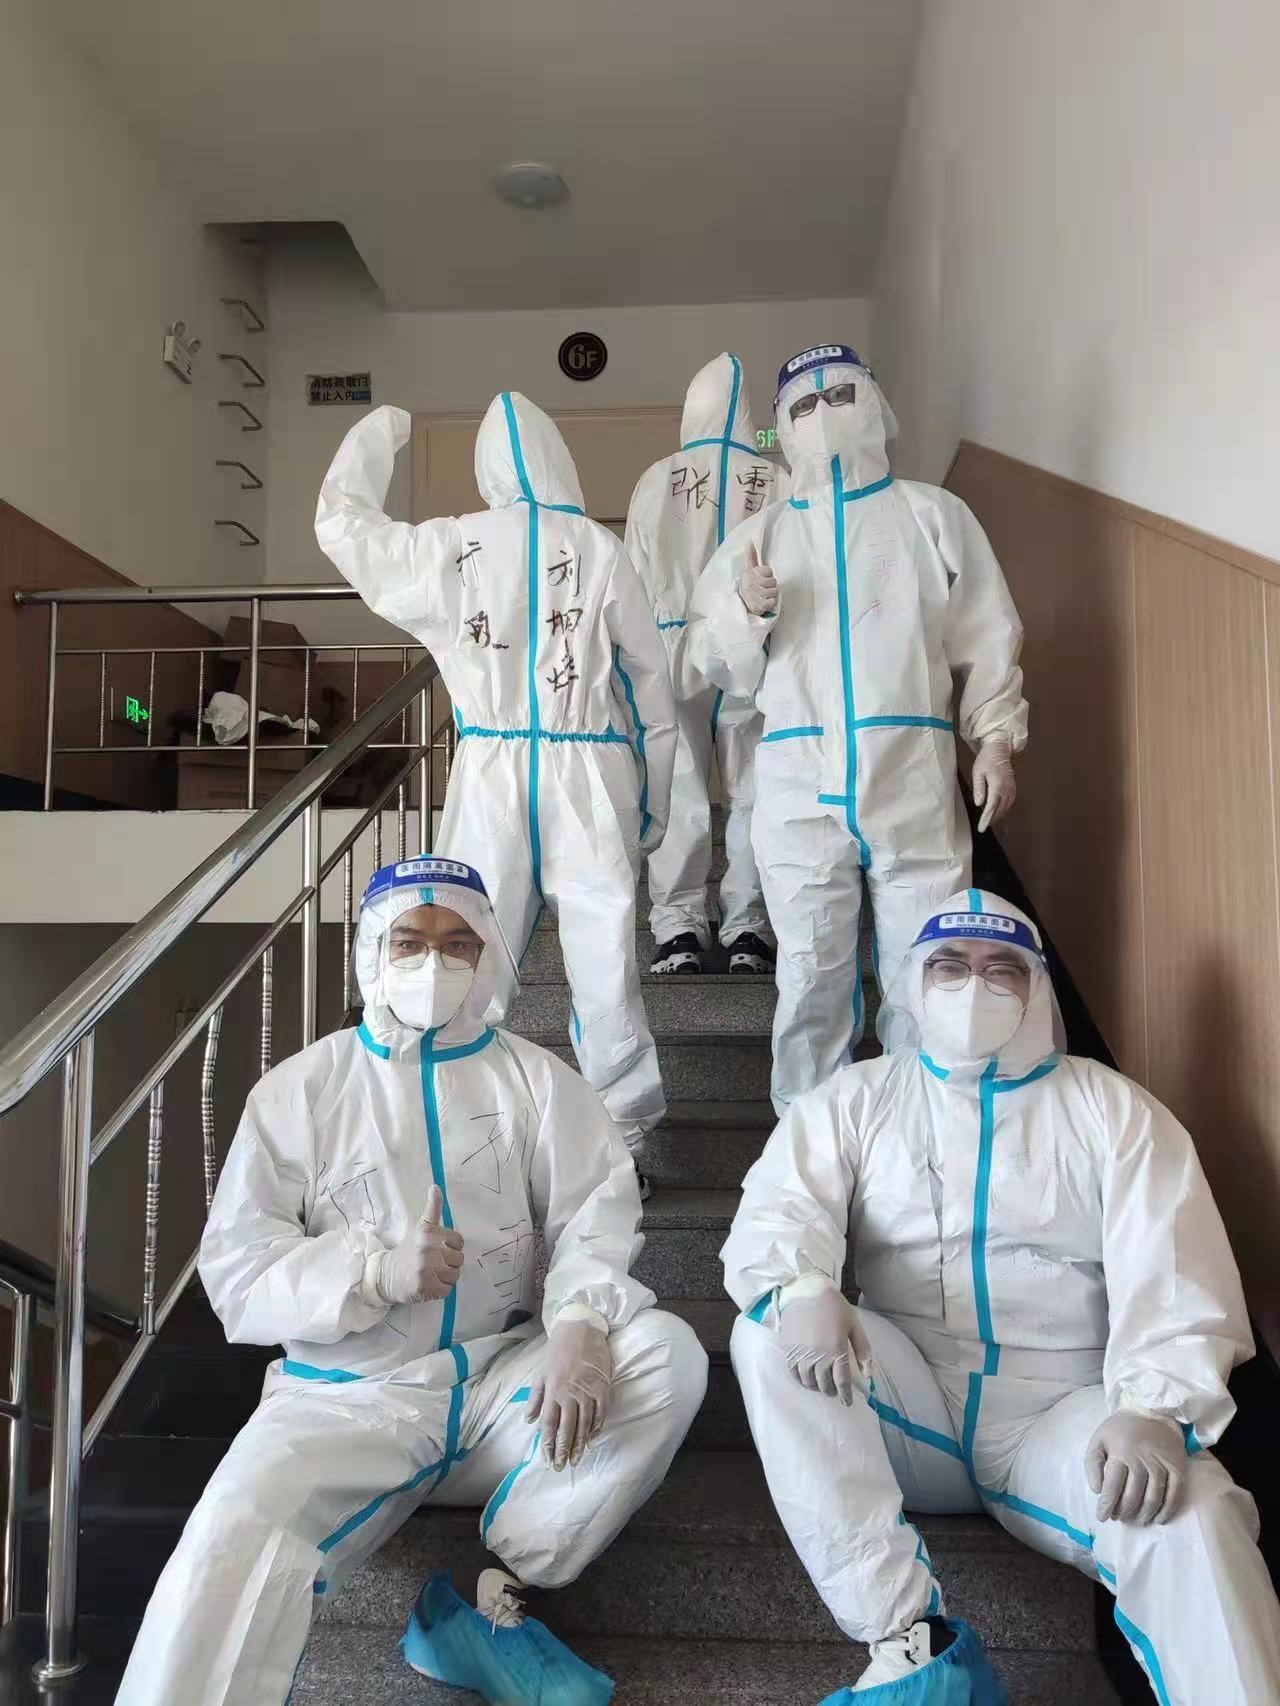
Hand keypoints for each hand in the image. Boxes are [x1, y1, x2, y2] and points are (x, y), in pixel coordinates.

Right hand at [374, 1185, 463, 1304]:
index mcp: (430, 1233)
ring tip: (432, 1274)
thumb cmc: (408, 1250)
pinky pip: (447, 1290)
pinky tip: (429, 1284)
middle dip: (450, 1263)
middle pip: (459, 1259)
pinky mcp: (424, 1287)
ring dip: (446, 1278)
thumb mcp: (421, 1227)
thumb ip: (433, 1208)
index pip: (459, 1241)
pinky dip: (441, 1290)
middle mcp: (429, 1249)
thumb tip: (436, 1186)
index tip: (440, 1250)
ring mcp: (426, 1269)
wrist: (386, 1274)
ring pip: (455, 1275)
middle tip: (435, 1264)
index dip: (452, 1247)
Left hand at [526, 1318, 612, 1470]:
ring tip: (576, 1460)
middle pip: (566, 1428)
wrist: (580, 1327)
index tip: (547, 1460)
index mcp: (552, 1390)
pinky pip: (600, 1413)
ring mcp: (587, 1391)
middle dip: (562, 1450)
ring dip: (580, 1445)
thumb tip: (528, 1420)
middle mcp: (568, 1393)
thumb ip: (536, 1397)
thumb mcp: (541, 1372)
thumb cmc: (558, 1349)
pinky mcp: (602, 1387)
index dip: (547, 1444)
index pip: (549, 1424)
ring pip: (584, 1424)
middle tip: (561, 1467)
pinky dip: (597, 1428)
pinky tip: (593, 1440)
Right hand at [737, 542, 778, 616]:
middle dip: (771, 586)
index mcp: (749, 573)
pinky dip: (771, 603)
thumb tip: (749, 541)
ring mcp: (753, 595)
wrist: (741, 604)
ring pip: (774, 591)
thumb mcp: (750, 570)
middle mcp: (749, 583)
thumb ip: (751, 556)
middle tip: (764, 589)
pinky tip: (764, 602)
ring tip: (764, 596)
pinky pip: (772, 602)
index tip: (762, 579)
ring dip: (771, 595)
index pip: (769, 571)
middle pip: (773, 581)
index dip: (768, 576)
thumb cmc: (749, 586)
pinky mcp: (757, 607)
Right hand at [778, 1286, 871, 1405]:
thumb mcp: (854, 1325)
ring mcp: (801, 1353)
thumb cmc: (834, 1307)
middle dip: (831, 1391)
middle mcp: (818, 1356)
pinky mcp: (789, 1349)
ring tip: (820, 1386)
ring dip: (816, 1387)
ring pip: (808, 1381)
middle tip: (834, 1391)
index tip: (847, 1401)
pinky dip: (800, 1379)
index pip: (842, 1382)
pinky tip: (806, 1378)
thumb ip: (863, 1351)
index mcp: (837, 1350)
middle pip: (825, 1384)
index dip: (845, 1395)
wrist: (806, 1290)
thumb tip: (869, 1376)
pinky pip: (793, 1372)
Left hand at [971, 737, 1015, 832]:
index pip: (992, 806)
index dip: (986, 818)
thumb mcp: (978, 772)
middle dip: (992, 819)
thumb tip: (979, 804)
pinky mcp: (1013, 787)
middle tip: (983, 826)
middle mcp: (1007, 788)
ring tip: (989, 821)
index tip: (981, 827)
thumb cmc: (986, 760)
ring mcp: (1011, 788)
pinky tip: (998, 811)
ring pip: (1006, 807)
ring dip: (998, 815)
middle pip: (1000, 809)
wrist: (999, 749)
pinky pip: (1009, 802)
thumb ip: (979, 788)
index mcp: (997, 785)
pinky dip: (1004, 809)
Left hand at [1085, 1411, 1185, 1525]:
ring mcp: (1162, 1464)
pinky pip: (1174, 1495)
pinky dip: (1165, 1511)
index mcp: (1120, 1451)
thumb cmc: (1121, 1431)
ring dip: (1142, 1515)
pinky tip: (1157, 1519)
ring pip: (1153, 1499)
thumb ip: (1092, 1464)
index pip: (1112, 1486)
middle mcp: (1142, 1458)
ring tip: (1134, 1520)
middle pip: (1132, 1496)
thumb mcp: (1099, 1440)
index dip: (1106, 1505)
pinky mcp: (1177, 1468)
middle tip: (1118, 1518)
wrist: (1153, 1413)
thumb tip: (1097, 1490)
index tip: (1101, 1517)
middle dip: (1123, 1512)